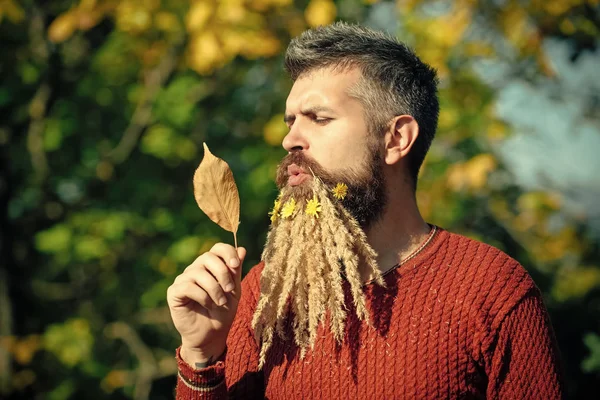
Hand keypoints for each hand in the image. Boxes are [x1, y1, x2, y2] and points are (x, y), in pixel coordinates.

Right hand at [167, 243, 245, 364]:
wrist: (211, 336)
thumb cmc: (223, 312)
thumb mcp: (234, 291)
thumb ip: (235, 271)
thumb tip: (242, 249)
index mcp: (211, 266)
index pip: (217, 248)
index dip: (227, 253)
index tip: (236, 265)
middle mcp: (195, 269)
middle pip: (207, 257)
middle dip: (222, 273)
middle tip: (230, 289)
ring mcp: (183, 279)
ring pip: (198, 272)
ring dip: (214, 288)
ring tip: (220, 303)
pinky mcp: (174, 292)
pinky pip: (188, 286)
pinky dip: (202, 296)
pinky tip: (207, 305)